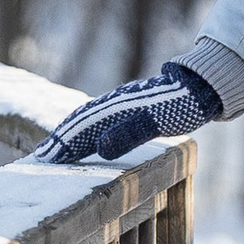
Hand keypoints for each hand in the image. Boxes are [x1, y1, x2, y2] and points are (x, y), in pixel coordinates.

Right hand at [32, 59, 222, 166]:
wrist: (202, 84)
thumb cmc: (183, 106)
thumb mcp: (159, 121)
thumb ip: (130, 133)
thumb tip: (100, 146)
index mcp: (116, 108)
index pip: (82, 129)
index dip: (64, 145)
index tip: (46, 160)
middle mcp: (113, 103)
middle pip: (80, 121)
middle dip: (60, 139)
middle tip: (40, 157)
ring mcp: (121, 103)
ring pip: (87, 118)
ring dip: (70, 133)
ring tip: (55, 147)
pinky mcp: (129, 106)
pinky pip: (99, 117)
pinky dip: (85, 127)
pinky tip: (85, 135)